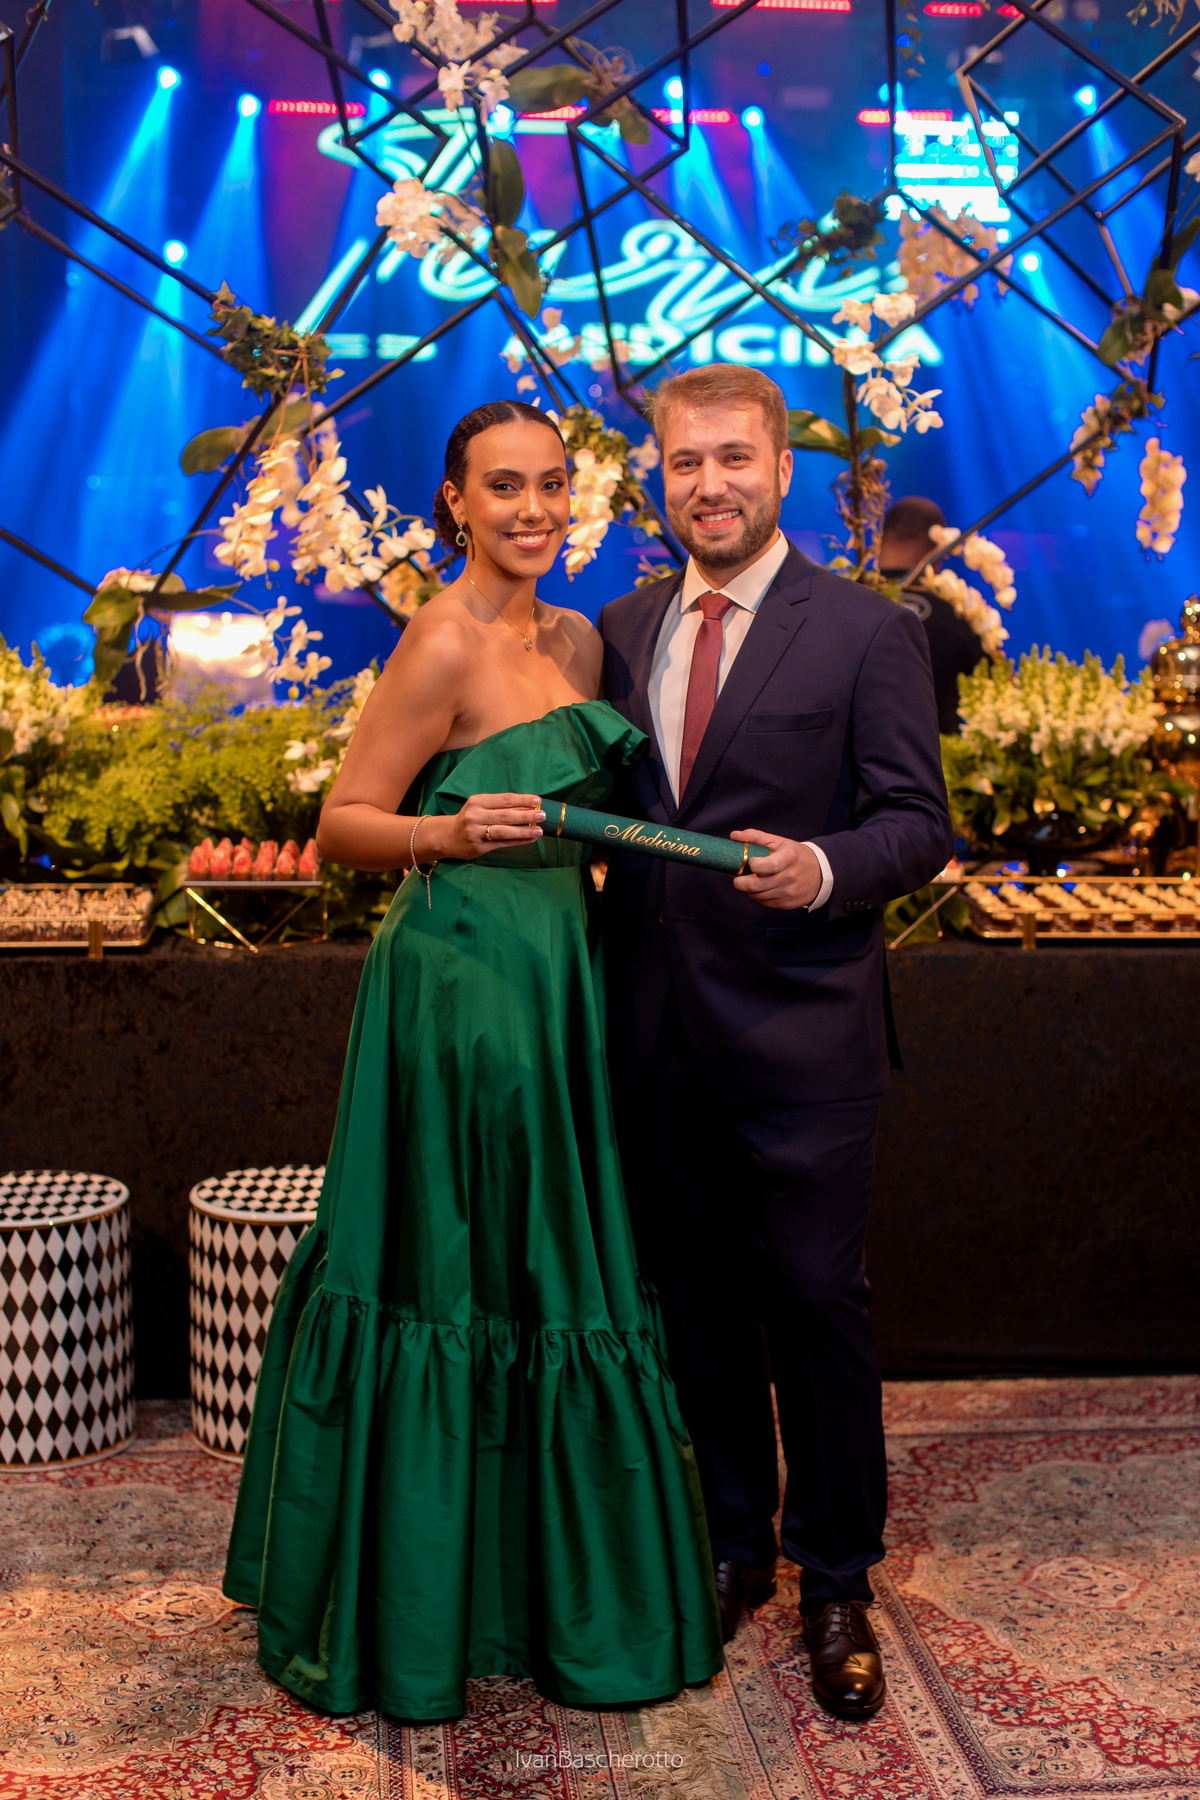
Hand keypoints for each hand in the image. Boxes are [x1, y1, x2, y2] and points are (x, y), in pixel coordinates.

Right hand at [429, 793, 544, 861]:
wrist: (447, 836)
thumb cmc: (470, 818)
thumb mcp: (480, 807)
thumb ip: (501, 807)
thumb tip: (528, 807)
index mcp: (477, 801)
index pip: (504, 799)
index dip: (522, 800)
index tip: (537, 800)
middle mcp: (475, 816)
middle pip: (505, 815)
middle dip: (526, 815)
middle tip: (542, 815)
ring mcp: (476, 832)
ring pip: (504, 831)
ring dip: (524, 831)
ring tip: (539, 830)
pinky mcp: (479, 847)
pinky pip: (502, 844)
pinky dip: (518, 841)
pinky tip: (530, 839)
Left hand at [731, 830, 821, 909]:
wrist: (819, 874)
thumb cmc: (794, 855)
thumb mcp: (779, 842)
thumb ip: (755, 837)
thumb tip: (734, 836)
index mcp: (789, 857)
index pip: (768, 865)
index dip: (754, 865)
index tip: (751, 862)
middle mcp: (790, 876)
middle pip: (756, 885)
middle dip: (740, 882)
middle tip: (738, 876)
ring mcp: (788, 892)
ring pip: (756, 895)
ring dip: (748, 889)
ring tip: (751, 880)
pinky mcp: (786, 904)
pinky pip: (763, 902)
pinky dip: (757, 895)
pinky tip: (761, 887)